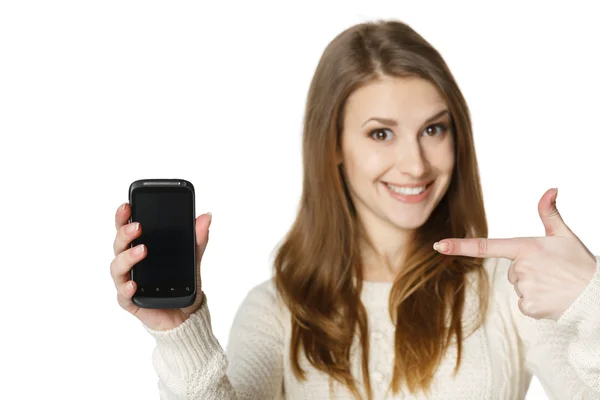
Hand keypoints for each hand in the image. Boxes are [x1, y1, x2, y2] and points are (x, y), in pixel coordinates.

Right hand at [110, 203, 211, 329]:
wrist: (185, 314)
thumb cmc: (180, 283)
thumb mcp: (192, 258)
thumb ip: (197, 239)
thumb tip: (206, 217)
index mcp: (140, 248)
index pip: (127, 229)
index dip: (123, 217)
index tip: (127, 205)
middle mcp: (130, 264)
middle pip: (119, 245)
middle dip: (125, 233)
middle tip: (138, 227)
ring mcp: (128, 282)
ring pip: (118, 267)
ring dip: (127, 257)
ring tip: (142, 250)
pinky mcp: (131, 302)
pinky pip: (123, 295)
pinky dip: (127, 288)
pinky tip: (134, 284)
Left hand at [433, 188, 595, 319]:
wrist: (597, 295)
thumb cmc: (580, 263)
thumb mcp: (565, 235)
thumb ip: (550, 213)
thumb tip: (551, 188)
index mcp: (525, 247)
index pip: (485, 246)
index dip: (460, 246)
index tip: (438, 246)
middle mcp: (520, 267)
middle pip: (511, 270)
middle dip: (528, 272)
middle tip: (551, 272)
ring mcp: (523, 288)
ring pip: (518, 287)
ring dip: (533, 287)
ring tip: (555, 285)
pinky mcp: (529, 306)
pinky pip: (524, 304)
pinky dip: (536, 303)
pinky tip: (553, 299)